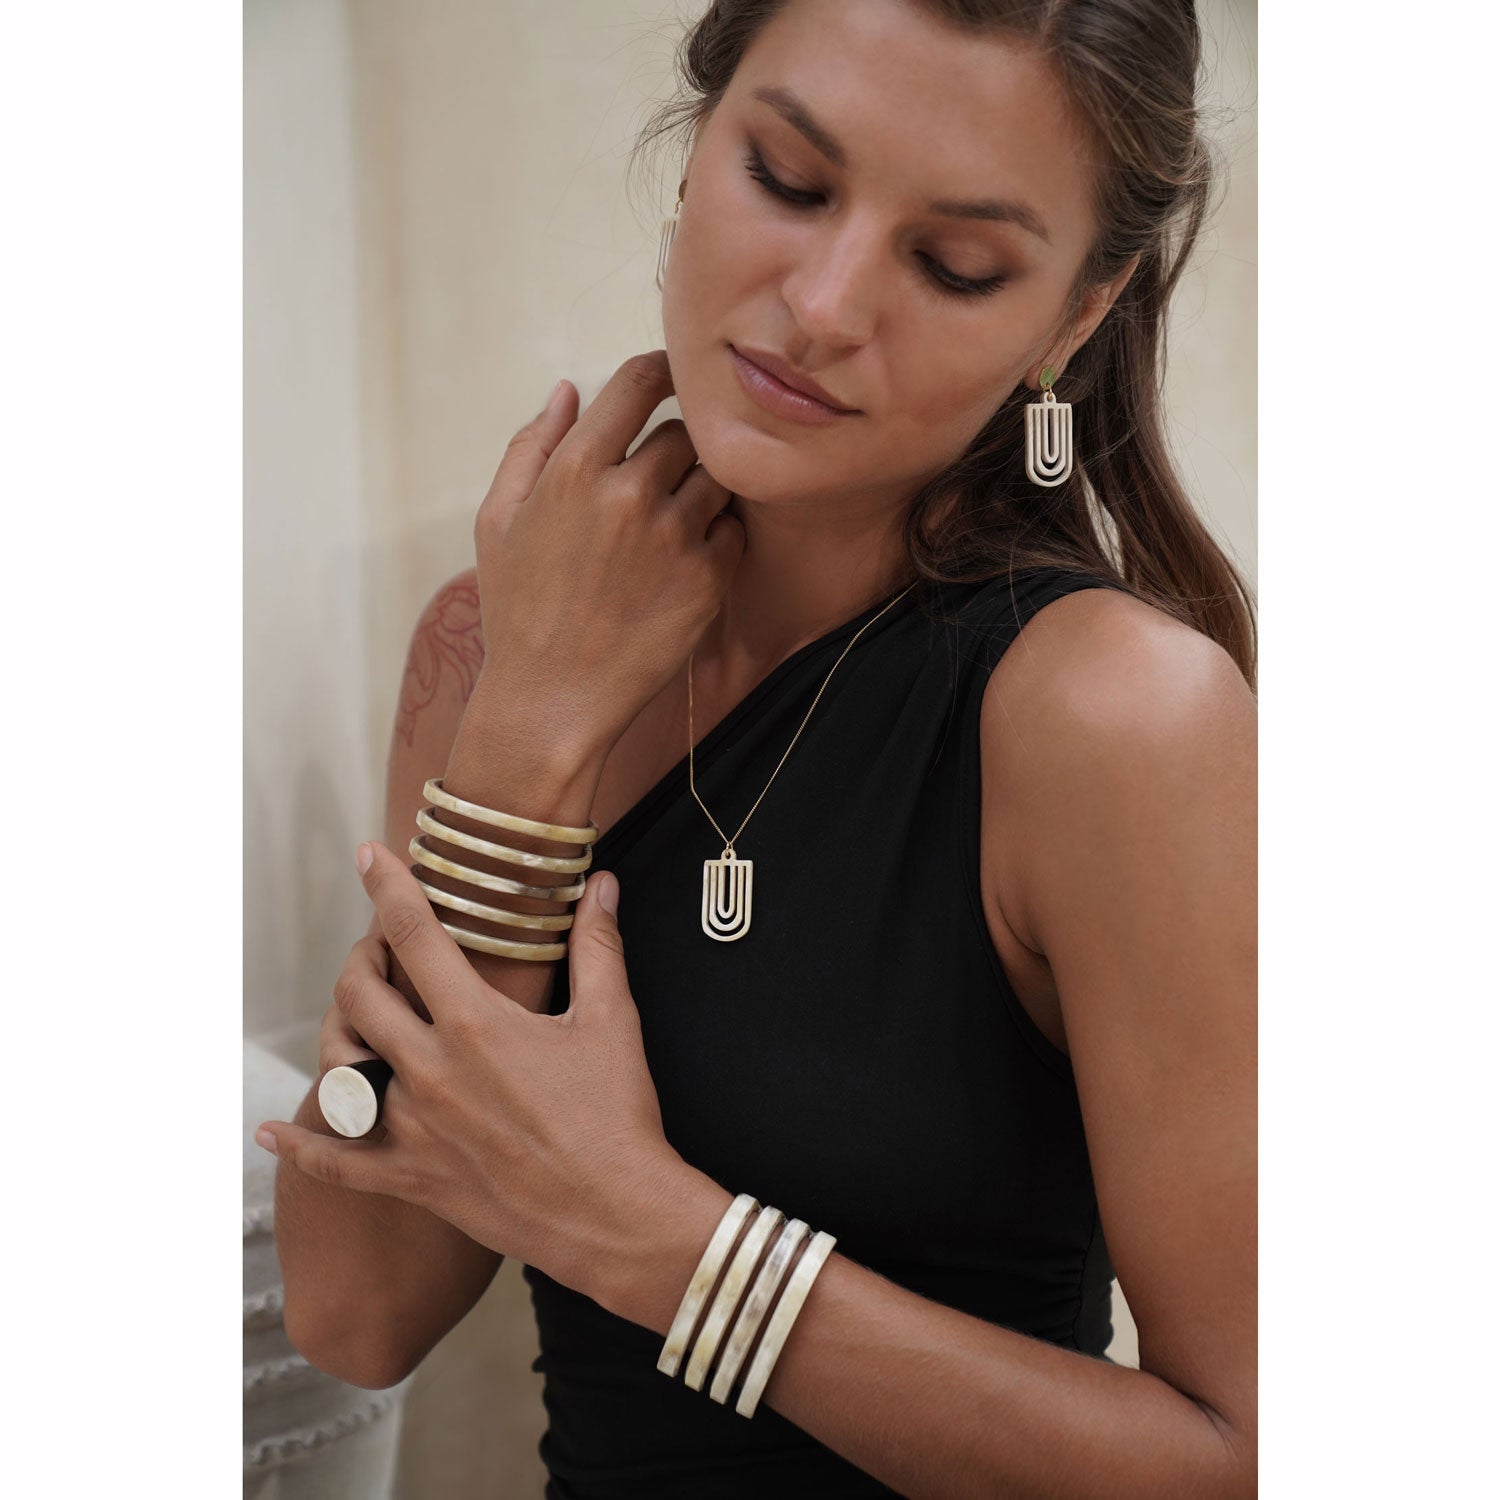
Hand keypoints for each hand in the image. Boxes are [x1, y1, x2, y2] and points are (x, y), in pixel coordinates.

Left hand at [255, 842, 688, 1298]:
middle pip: (360, 995)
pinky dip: (301, 1144)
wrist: (615, 1215)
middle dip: (362, 958)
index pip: (415, 934)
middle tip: (380, 948)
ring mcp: (413, 1129)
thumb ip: (598, 947)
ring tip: (358, 1015)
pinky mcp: (412, 1179)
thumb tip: (599, 886)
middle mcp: (430, 1071)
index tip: (371, 855)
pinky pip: (337, 1163)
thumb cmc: (616, 1118)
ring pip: (339, 1066)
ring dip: (340, 1030)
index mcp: (475, 1024)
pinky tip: (275, 1129)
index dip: (388, 886)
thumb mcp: (612, 1021)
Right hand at [472, 350, 745, 747]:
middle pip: (684, 433)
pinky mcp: (707, 578)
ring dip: (701, 491)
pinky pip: (733, 529)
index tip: (672, 381)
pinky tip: (685, 563)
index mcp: (574, 469)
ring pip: (715, 478)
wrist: (552, 702)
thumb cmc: (518, 611)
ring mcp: (674, 536)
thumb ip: (530, 446)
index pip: (638, 382)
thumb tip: (567, 390)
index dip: (662, 373)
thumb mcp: (497, 522)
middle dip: (676, 450)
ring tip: (671, 528)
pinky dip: (718, 536)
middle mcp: (628, 494)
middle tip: (659, 485)